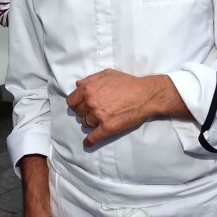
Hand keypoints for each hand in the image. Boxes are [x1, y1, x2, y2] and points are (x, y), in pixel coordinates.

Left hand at [66, 68, 191, 147]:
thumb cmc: (126, 82)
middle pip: (78, 112)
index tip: (80, 105)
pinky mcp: (108, 128)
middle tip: (92, 111)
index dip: (76, 103)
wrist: (145, 95)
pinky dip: (89, 141)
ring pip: (85, 123)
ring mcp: (98, 116)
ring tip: (97, 120)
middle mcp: (90, 103)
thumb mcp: (106, 74)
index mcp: (88, 89)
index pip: (71, 101)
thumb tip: (78, 85)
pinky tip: (87, 143)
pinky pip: (94, 137)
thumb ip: (89, 79)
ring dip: (89, 122)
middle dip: (83, 112)